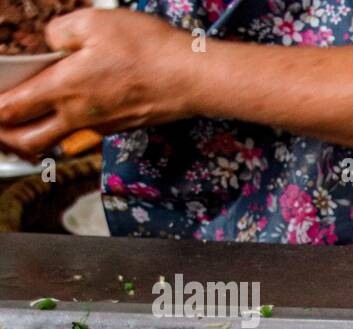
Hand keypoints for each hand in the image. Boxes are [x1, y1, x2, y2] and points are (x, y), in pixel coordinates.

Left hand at [0, 9, 197, 158]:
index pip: (11, 109)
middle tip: (0, 126)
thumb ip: (60, 31)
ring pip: (56, 141)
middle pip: (28, 141)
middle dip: (6, 138)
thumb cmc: (148, 51)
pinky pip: (83, 132)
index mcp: (63, 89)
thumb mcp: (95, 22)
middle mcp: (78, 115)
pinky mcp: (119, 126)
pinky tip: (70, 110)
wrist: (192, 79)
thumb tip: (52, 43)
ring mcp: (99, 126)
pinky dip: (67, 127)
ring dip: (35, 137)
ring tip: (27, 125)